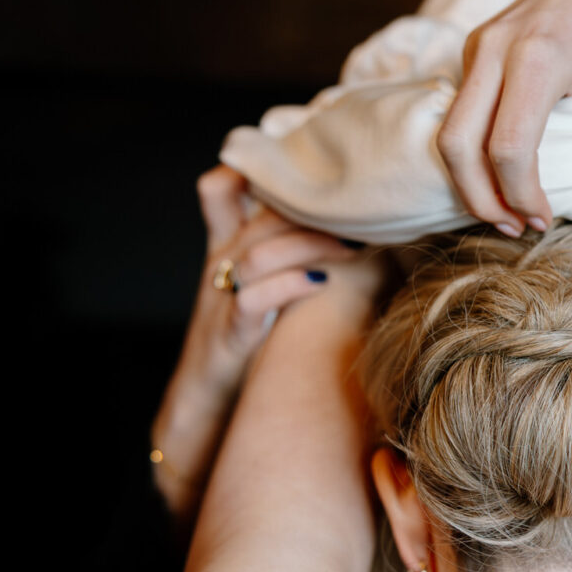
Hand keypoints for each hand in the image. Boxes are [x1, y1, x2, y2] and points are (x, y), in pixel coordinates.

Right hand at [149, 165, 360, 519]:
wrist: (207, 408)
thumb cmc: (249, 344)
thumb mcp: (267, 289)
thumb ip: (296, 256)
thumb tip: (359, 234)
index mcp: (227, 249)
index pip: (222, 187)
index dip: (258, 168)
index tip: (317, 163)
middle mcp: (220, 266)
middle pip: (256, 214)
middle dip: (310, 206)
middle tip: (364, 205)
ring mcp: (220, 299)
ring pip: (258, 251)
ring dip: (309, 242)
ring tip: (356, 242)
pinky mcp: (227, 337)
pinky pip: (252, 299)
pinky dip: (288, 286)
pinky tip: (322, 283)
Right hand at [438, 0, 571, 234]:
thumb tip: (557, 196)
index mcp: (539, 57)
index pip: (508, 148)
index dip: (521, 196)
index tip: (544, 219)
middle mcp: (498, 47)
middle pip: (459, 144)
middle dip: (482, 198)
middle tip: (514, 226)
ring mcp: (480, 44)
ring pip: (450, 130)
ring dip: (471, 179)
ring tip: (505, 211)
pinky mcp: (475, 47)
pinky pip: (460, 111)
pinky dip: (474, 150)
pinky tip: (501, 174)